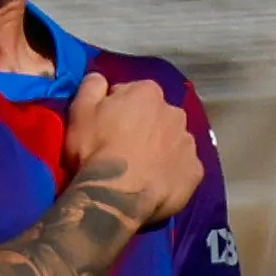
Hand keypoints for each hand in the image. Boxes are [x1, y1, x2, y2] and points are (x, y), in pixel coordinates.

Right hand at [60, 70, 204, 231]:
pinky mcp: (195, 172)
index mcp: (148, 92)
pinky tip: (157, 184)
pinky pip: (184, 169)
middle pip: (158, 117)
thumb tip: (100, 79)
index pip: (133, 94)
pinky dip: (173, 174)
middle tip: (125, 150)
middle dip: (145, 128)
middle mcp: (175, 112)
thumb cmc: (95, 150)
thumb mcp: (80, 111)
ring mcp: (188, 143)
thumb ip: (92, 86)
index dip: (118, 110)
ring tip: (142, 170)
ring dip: (161, 150)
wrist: (115, 196)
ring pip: (173, 142)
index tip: (108, 127)